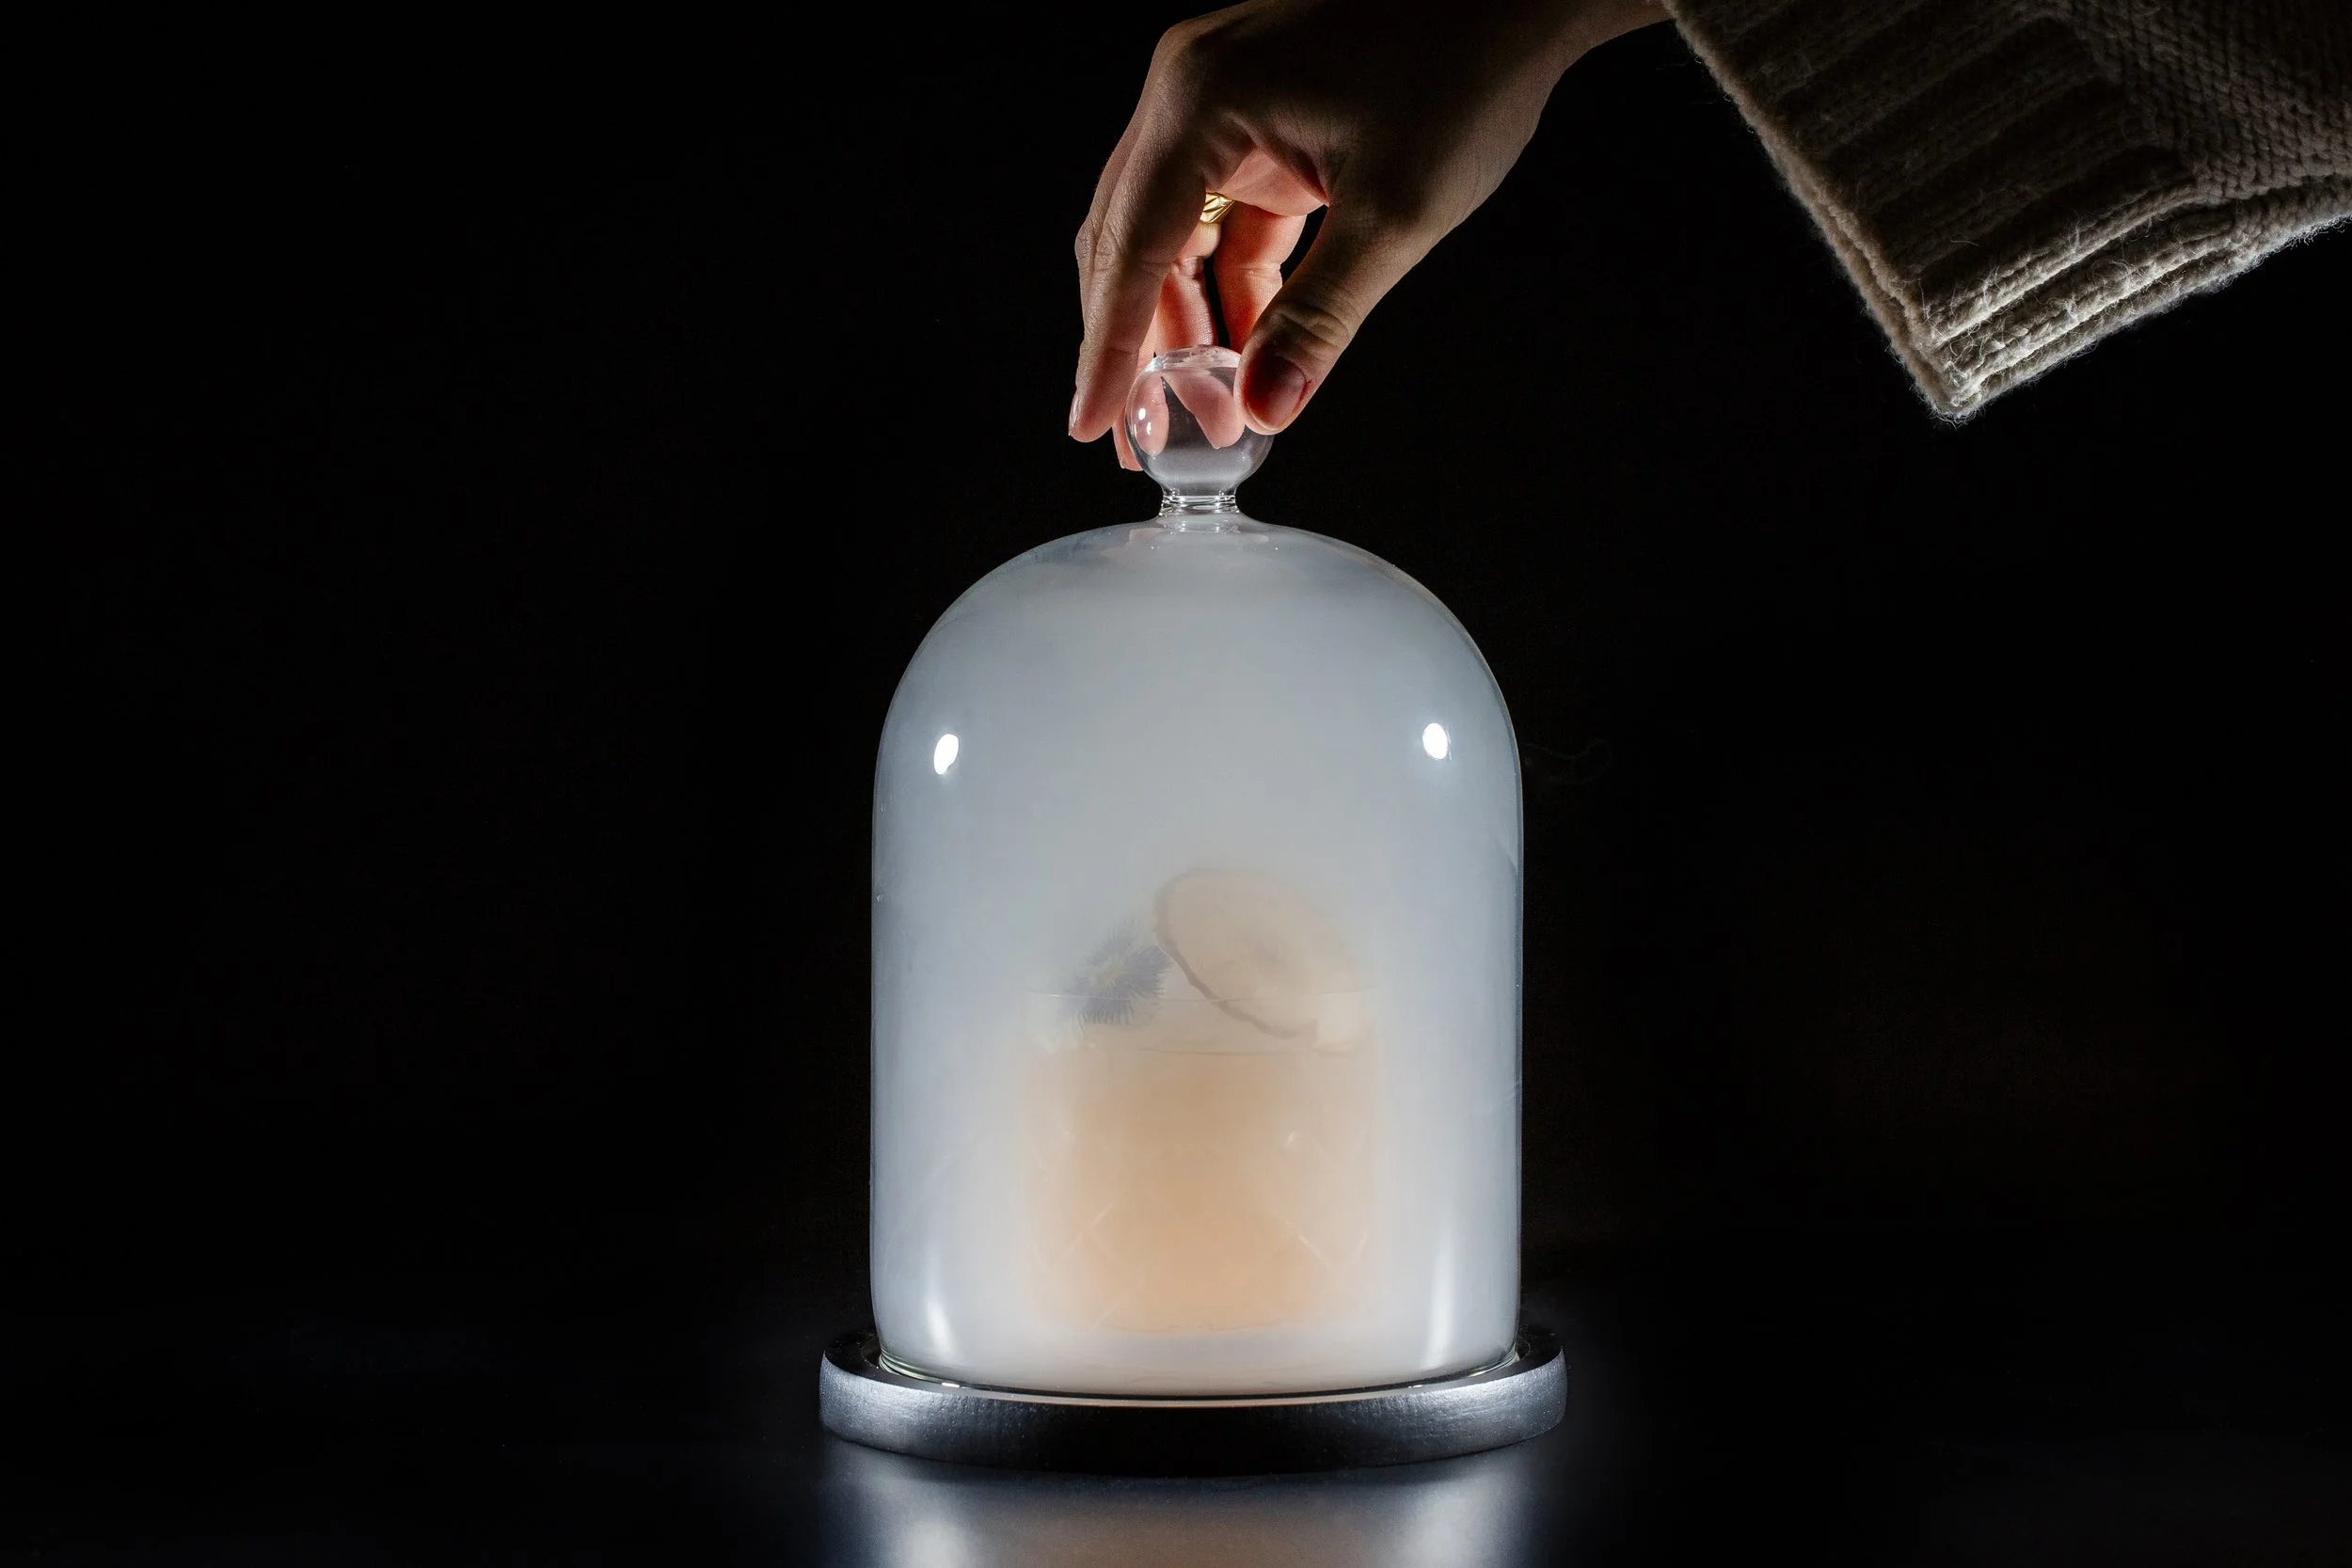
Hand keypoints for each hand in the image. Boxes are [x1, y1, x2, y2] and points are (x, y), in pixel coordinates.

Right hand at [1070, 0, 1667, 465]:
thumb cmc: (1467, 72)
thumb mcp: (1394, 214)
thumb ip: (1318, 319)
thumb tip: (1264, 407)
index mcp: (1202, 100)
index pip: (1132, 249)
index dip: (1108, 350)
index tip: (1093, 425)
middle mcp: (1189, 90)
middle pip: (1131, 242)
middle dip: (1138, 347)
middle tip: (1145, 438)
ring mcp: (1218, 100)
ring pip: (1169, 235)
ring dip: (1184, 323)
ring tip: (1204, 407)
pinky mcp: (1254, 117)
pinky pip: (1217, 217)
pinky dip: (1227, 286)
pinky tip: (1245, 350)